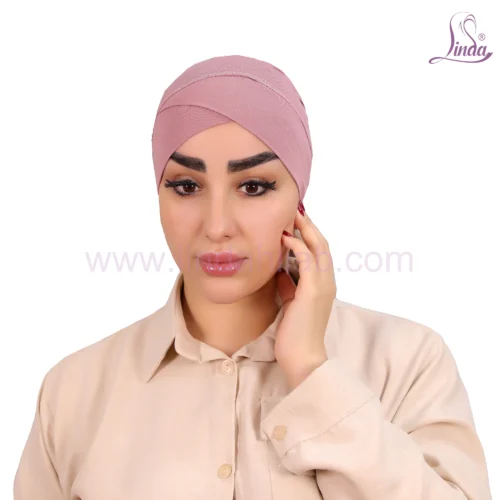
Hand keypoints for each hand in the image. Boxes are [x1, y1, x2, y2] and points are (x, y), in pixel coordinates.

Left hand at [274, 206, 336, 389]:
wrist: (302, 357)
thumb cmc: (295, 333)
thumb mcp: (292, 303)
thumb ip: (289, 287)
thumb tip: (280, 272)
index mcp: (323, 285)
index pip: (320, 253)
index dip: (310, 235)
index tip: (296, 222)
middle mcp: (327, 282)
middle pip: (322, 245)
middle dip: (309, 226)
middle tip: (296, 211)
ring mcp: (322, 287)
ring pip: (319, 249)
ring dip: (305, 231)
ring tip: (292, 217)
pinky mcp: (312, 292)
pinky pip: (308, 262)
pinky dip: (297, 248)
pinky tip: (286, 239)